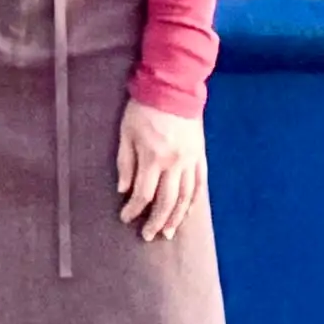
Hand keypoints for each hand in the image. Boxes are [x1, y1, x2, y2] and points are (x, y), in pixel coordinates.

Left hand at [113, 98, 204, 242]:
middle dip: (156, 221)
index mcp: (153, 158)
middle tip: (148, 236)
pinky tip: (188, 212)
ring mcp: (190, 160)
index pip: (143, 193)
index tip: (126, 218)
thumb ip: (125, 163)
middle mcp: (174, 163)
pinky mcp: (200, 155)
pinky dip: (194, 201)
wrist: (174, 88)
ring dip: (177, 217)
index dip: (133, 210)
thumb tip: (123, 190)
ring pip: (185, 197)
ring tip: (168, 232)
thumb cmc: (144, 108)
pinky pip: (199, 184)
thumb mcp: (126, 133)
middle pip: (166, 201)